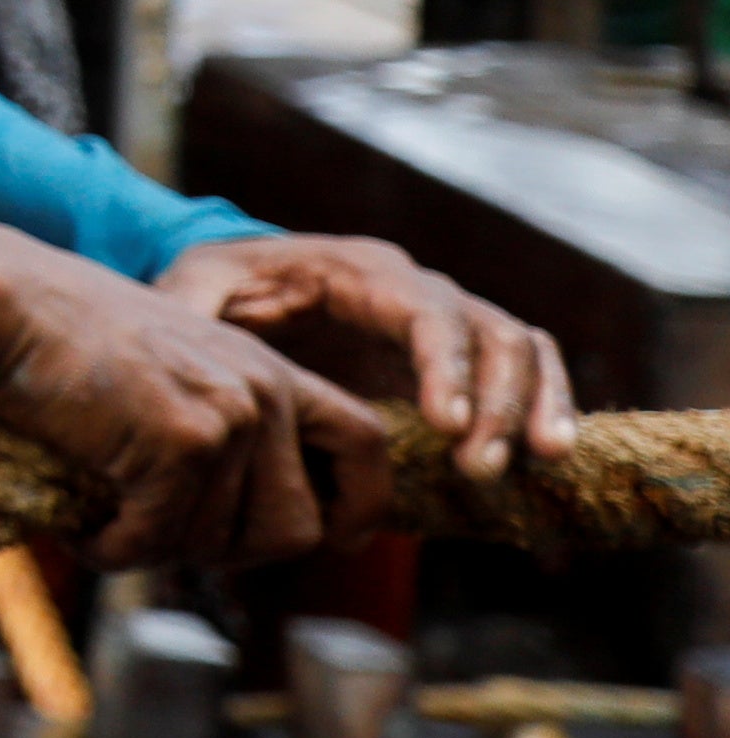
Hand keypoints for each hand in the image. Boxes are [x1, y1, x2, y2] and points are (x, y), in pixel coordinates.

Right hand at [0, 210, 402, 568]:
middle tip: (165, 533)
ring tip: (108, 521)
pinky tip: (82, 525)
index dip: (360, 503)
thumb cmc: (69, 341)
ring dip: (159, 549)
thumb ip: (222, 425)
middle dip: (233, 551)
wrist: (14, 303)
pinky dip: (114, 548)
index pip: (366, 443)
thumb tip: (236, 526)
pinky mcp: (181, 445)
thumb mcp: (174, 369)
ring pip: (222, 545)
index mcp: (271, 371)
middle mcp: (264, 393)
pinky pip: (159, 540)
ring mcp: (228, 419)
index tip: (334, 536)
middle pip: (298, 528)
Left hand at [151, 231, 572, 507]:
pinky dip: (545, 408)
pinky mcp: (457, 362)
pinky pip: (523, 374)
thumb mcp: (193, 290)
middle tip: (478, 466)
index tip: (445, 424)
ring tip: (530, 464)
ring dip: (531, 407)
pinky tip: (547, 461)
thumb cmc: (218, 292)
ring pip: (521, 349)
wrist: (243, 295)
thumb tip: (190, 342)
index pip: (425, 310)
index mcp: (359, 270)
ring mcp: (445, 325)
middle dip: (497, 400)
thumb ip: (192, 311)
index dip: (444, 365)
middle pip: (489, 331)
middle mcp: (416, 290)